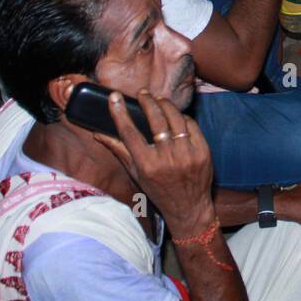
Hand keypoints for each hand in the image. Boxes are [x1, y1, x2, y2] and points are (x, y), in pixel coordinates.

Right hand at [91, 89, 215, 236]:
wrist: (188, 207)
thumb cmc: (158, 190)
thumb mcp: (136, 173)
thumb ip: (119, 151)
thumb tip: (97, 134)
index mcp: (146, 164)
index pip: (129, 132)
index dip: (120, 113)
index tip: (115, 97)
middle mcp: (167, 158)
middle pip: (155, 119)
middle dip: (147, 101)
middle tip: (143, 93)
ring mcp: (187, 154)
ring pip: (175, 118)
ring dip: (165, 104)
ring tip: (158, 99)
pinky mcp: (203, 151)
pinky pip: (191, 125)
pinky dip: (182, 117)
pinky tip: (175, 114)